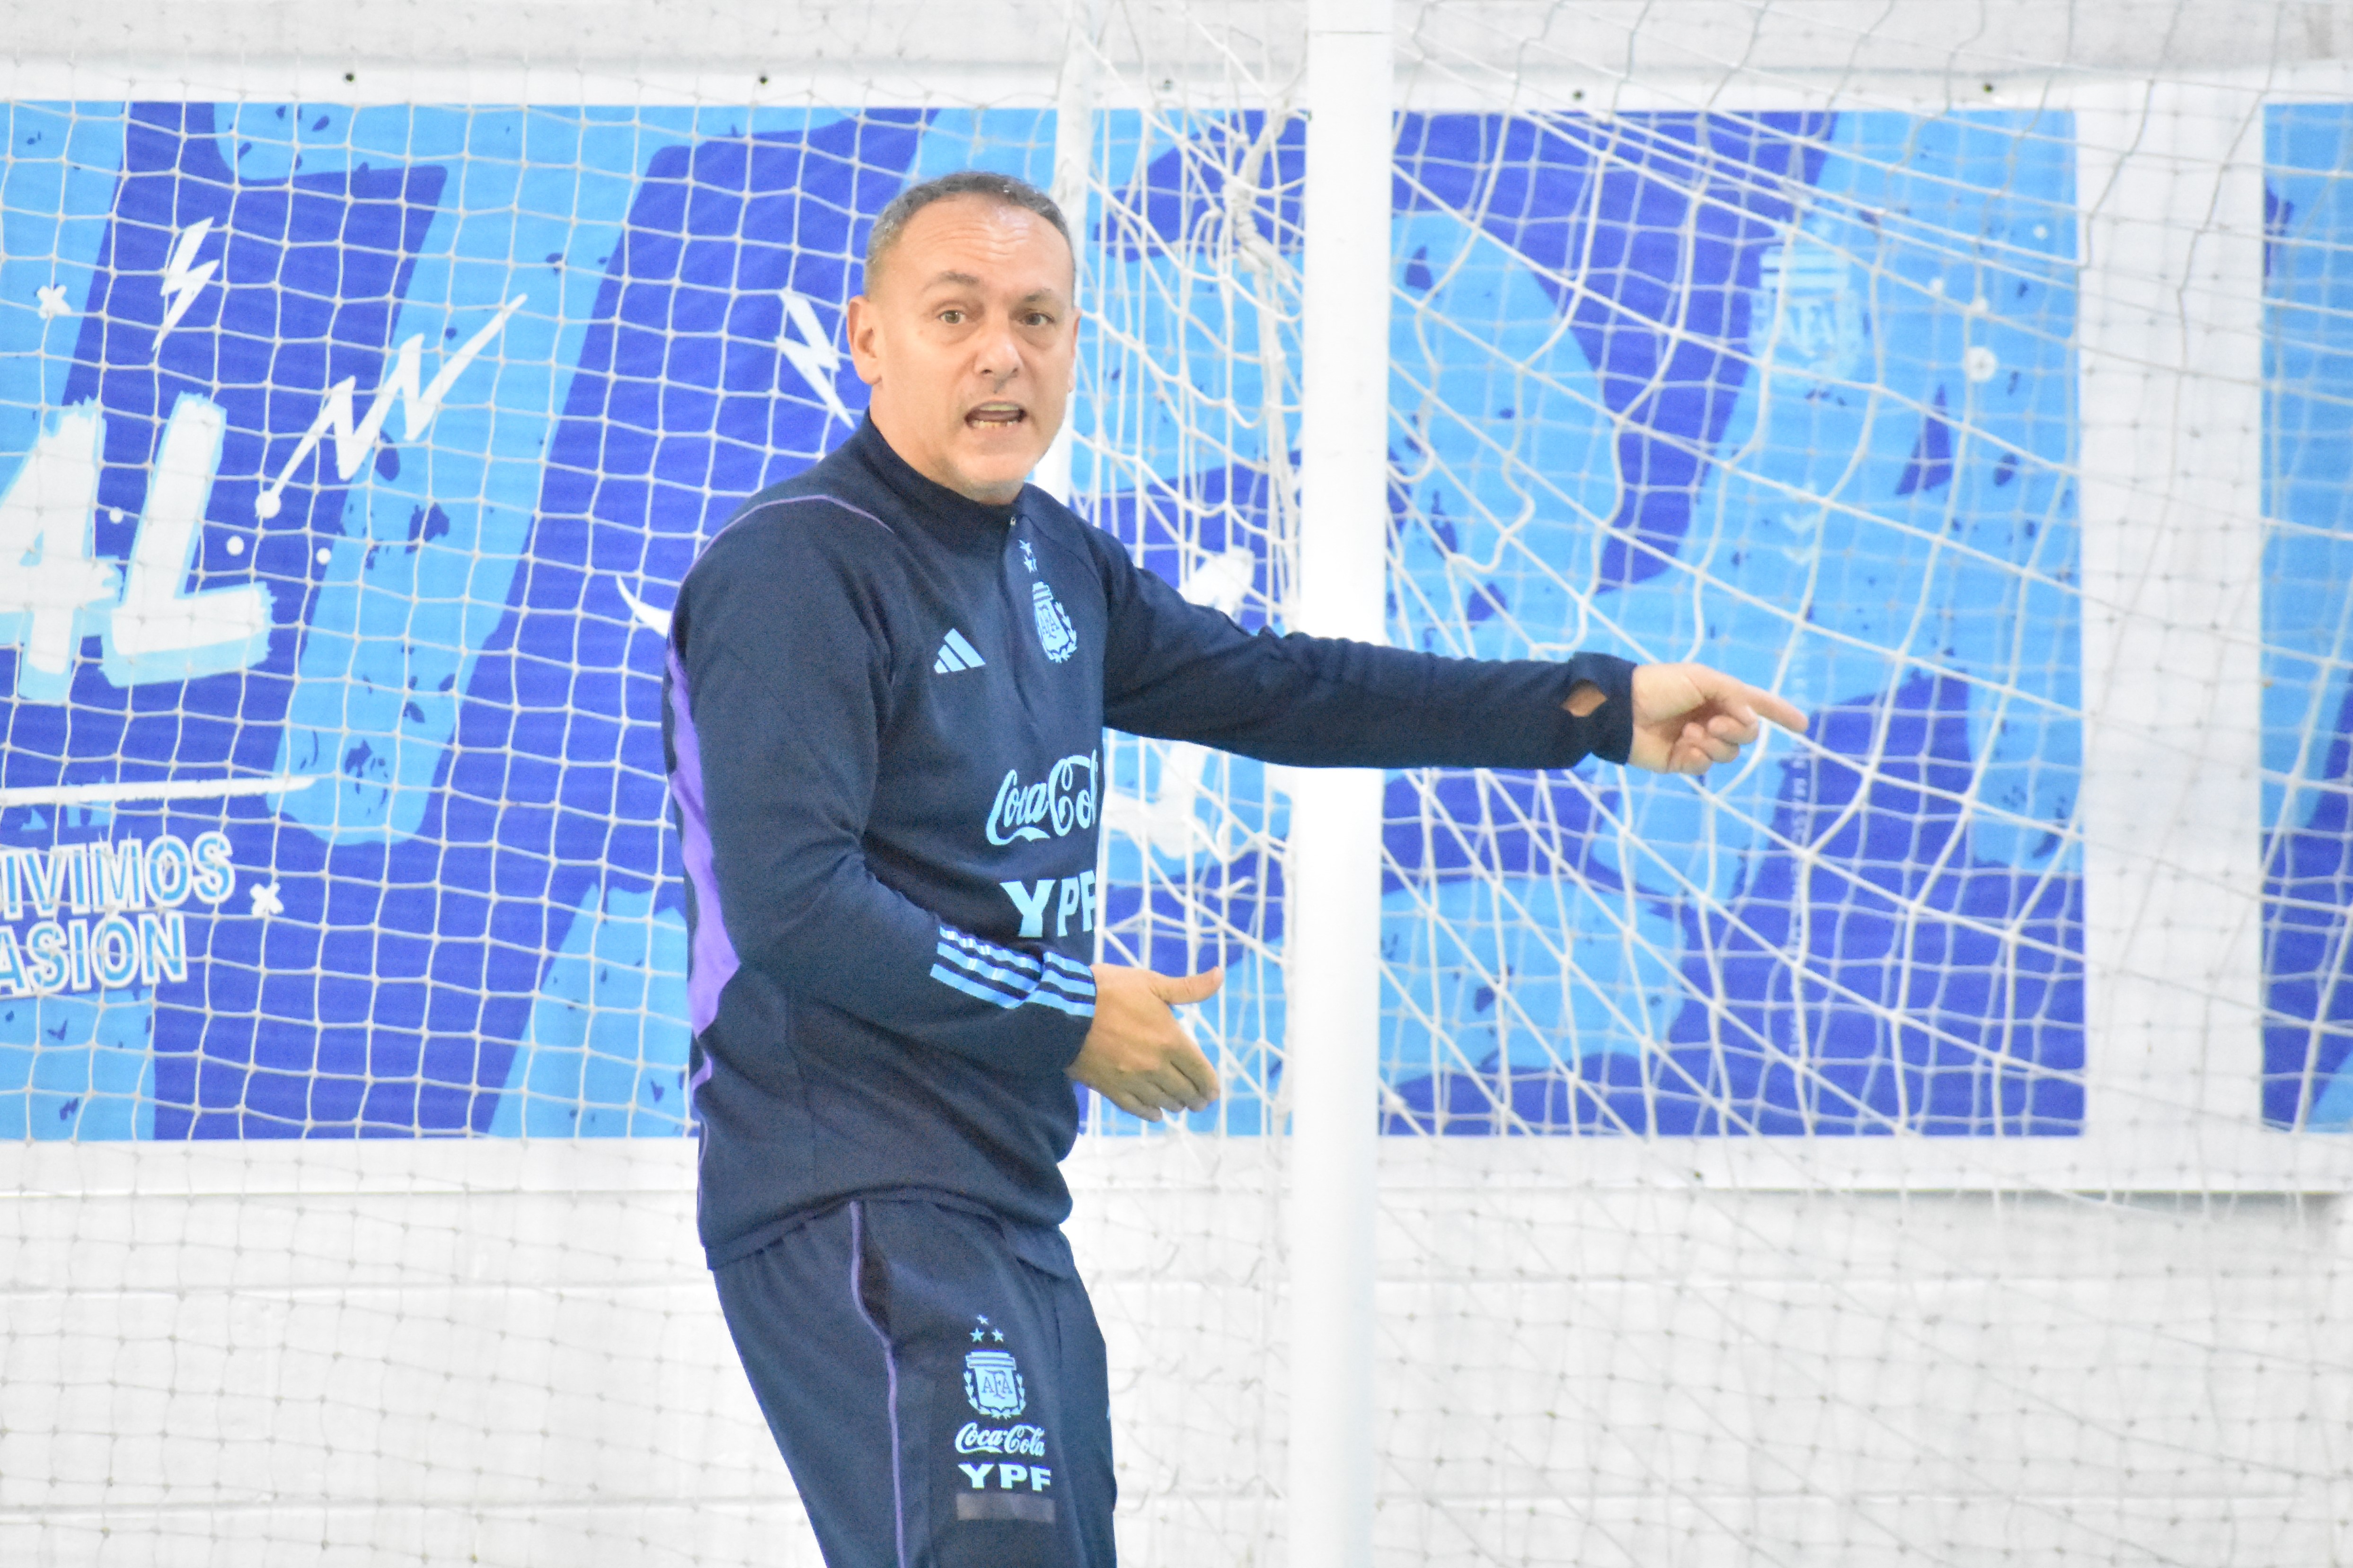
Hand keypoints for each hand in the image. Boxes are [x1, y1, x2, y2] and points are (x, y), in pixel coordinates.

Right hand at [1067, 964, 1223, 1121]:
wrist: (1063, 1009)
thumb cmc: (1110, 991)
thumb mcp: (1152, 983)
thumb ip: (1189, 987)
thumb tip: (1220, 975)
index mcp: (1171, 1040)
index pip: (1201, 1072)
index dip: (1210, 1085)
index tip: (1213, 1093)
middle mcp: (1156, 1065)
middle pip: (1185, 1091)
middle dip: (1196, 1098)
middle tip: (1200, 1101)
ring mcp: (1133, 1080)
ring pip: (1164, 1102)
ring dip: (1176, 1105)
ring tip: (1180, 1105)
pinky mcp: (1110, 1088)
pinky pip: (1137, 1108)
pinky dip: (1150, 1113)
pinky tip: (1156, 1114)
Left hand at [1627, 662, 1806, 775]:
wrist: (1622, 708)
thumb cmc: (1659, 685)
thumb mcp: (1702, 678)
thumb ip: (1734, 696)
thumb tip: (1753, 722)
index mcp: (1719, 696)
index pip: (1757, 706)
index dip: (1780, 713)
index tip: (1802, 724)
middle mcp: (1712, 719)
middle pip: (1747, 735)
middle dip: (1737, 730)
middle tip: (1712, 722)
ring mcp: (1698, 742)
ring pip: (1729, 754)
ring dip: (1714, 743)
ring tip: (1689, 732)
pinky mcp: (1682, 761)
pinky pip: (1706, 767)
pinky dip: (1699, 757)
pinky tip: (1683, 746)